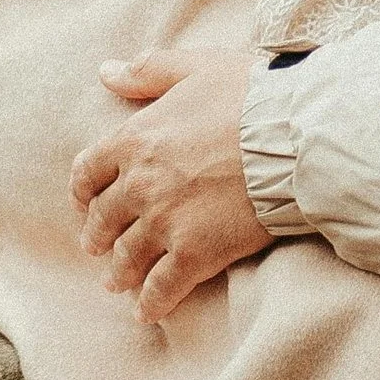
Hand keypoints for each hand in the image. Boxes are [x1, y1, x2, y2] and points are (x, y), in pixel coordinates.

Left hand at [71, 45, 271, 322]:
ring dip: (119, 273)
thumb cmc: (253, 96)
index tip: (86, 202)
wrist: (296, 137)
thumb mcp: (197, 67)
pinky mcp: (195, 254)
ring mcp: (165, 222)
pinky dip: (151, 303)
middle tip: (99, 247)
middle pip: (104, 220)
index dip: (84, 190)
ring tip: (118, 283)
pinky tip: (148, 312)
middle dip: (99, 236)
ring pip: (127, 258)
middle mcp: (140, 184)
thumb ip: (149, 70)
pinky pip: (161, 288)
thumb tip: (106, 72)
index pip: (89, 171)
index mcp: (135, 138)